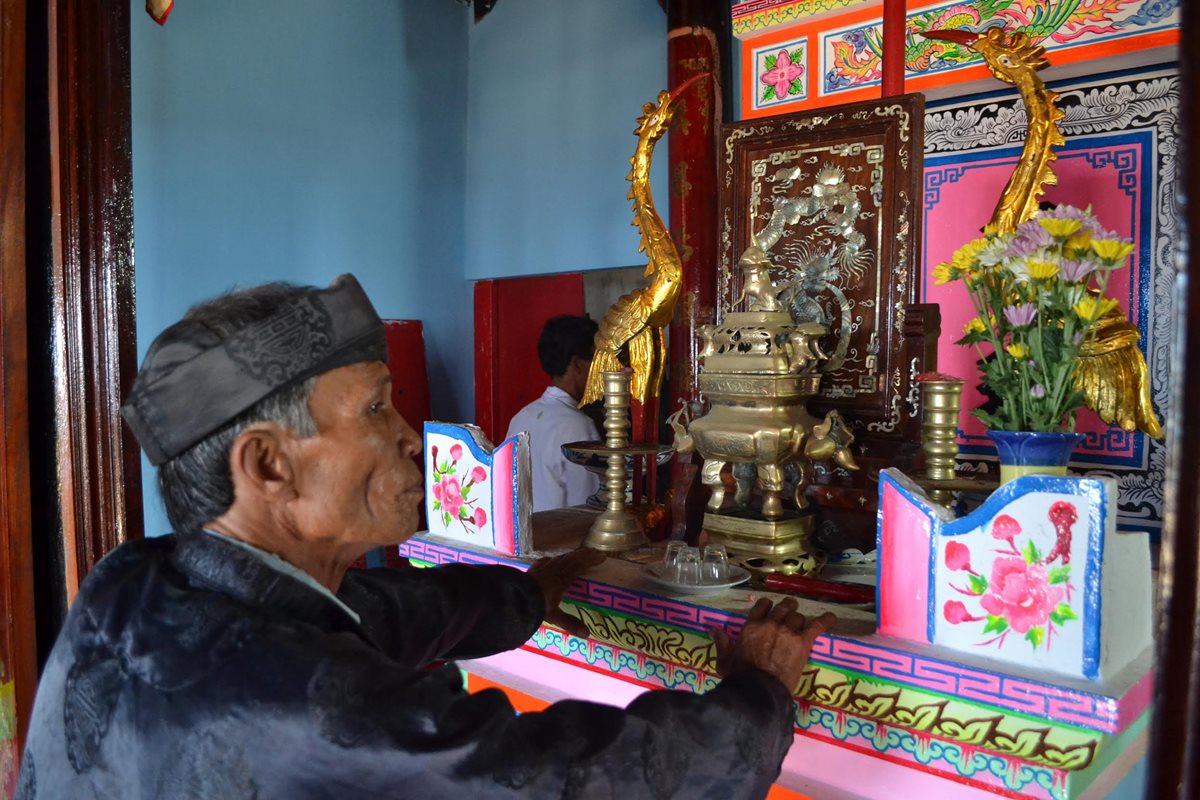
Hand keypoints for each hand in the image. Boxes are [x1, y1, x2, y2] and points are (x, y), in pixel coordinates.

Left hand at [526, 548, 605, 637]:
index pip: (579, 565)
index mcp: (562, 580)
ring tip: (578, 554)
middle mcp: (554, 571)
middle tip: (595, 552)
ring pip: (560, 558)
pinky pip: (545, 561)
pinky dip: (553, 559)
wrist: (514, 597)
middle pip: (571, 559)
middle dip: (584, 555)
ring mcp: (542, 568)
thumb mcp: (554, 616)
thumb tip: (587, 634)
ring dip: (571, 555)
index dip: (591, 560)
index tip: (602, 557)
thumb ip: (570, 623)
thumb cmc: (536, 605)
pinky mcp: (532, 570)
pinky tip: (552, 559)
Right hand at [710, 598, 834, 693]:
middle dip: (787, 608)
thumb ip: (721, 642)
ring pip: (798, 616)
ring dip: (799, 619)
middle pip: (783, 607)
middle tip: (790, 611)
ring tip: (802, 623)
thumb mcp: (724, 660)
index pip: (762, 605)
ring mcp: (787, 631)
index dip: (768, 606)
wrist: (758, 691)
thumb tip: (712, 628)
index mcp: (751, 626)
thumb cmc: (739, 677)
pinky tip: (831, 617)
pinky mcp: (802, 642)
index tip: (771, 610)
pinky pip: (817, 626)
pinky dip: (825, 620)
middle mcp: (770, 624)